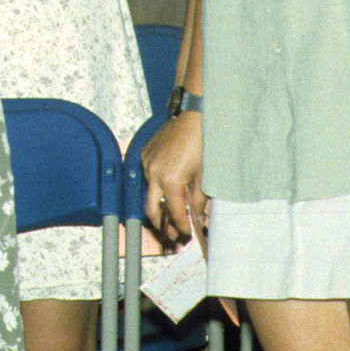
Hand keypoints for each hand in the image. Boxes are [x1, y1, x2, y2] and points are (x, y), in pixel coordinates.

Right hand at [142, 111, 205, 244]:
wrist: (192, 116)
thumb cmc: (201, 143)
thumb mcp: (205, 176)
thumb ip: (198, 200)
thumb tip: (196, 216)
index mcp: (170, 180)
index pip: (173, 213)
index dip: (180, 227)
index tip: (186, 234)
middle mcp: (153, 173)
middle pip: (151, 209)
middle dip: (160, 225)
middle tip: (170, 234)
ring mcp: (146, 162)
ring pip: (149, 192)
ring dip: (159, 203)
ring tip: (172, 209)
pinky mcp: (145, 154)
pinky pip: (148, 175)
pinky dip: (157, 184)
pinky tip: (168, 185)